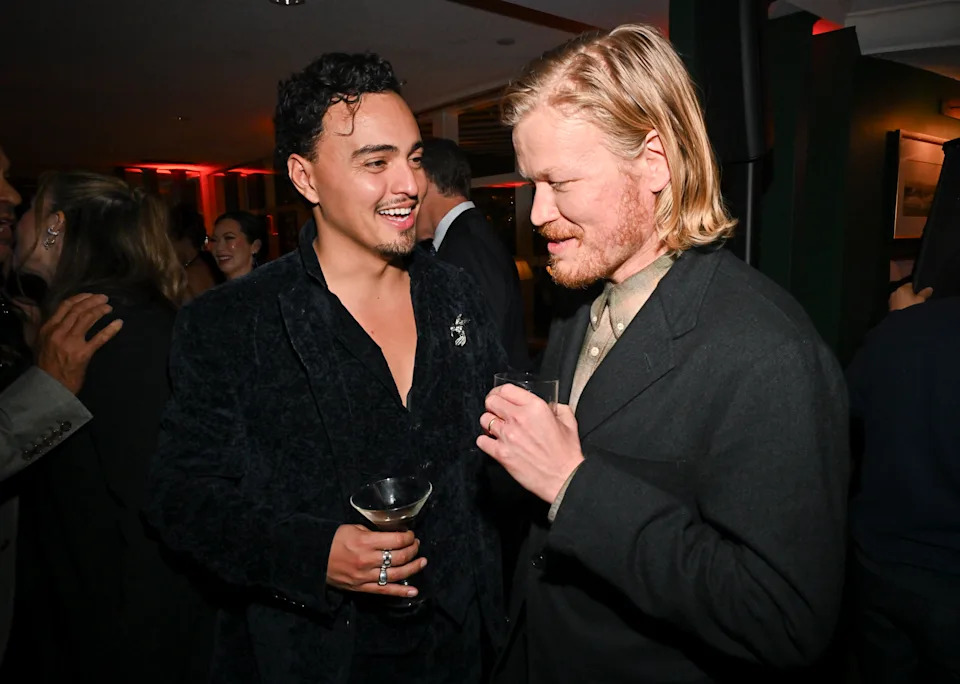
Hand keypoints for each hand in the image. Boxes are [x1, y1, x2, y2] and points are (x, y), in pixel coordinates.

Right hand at [36, 293, 123, 393]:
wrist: (49, 386)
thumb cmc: (46, 365)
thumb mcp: (40, 343)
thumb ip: (50, 327)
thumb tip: (59, 313)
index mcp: (48, 328)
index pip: (65, 306)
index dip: (80, 298)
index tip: (90, 295)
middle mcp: (58, 332)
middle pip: (78, 310)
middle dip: (93, 301)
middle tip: (104, 298)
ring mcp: (71, 342)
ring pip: (88, 319)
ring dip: (101, 310)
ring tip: (109, 307)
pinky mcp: (83, 354)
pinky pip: (99, 338)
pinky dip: (110, 329)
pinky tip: (118, 323)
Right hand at [326, 524, 425, 597]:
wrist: (315, 558)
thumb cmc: (335, 540)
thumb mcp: (354, 528)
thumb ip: (373, 533)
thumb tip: (391, 536)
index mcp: (366, 542)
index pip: (395, 540)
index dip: (408, 537)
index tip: (411, 535)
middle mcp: (368, 560)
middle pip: (399, 557)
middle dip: (413, 550)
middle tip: (417, 545)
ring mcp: (366, 576)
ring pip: (396, 574)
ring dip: (413, 568)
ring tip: (422, 562)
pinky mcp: (363, 588)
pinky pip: (385, 591)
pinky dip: (401, 592)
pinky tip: (414, 591)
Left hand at [477, 383, 583, 502]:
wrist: (563, 478)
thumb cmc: (566, 454)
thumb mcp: (569, 423)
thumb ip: (558, 408)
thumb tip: (552, 405)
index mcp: (535, 407)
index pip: (506, 389)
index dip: (500, 391)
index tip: (499, 396)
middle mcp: (518, 418)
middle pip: (491, 401)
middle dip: (492, 405)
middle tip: (496, 411)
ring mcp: (507, 436)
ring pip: (484, 419)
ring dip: (489, 422)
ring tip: (496, 428)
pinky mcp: (501, 453)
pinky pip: (481, 441)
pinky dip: (485, 441)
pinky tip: (493, 443)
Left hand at [889, 283, 932, 311]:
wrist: (902, 322)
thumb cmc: (912, 308)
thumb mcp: (921, 300)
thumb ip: (925, 293)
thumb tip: (929, 289)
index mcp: (902, 289)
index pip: (910, 285)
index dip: (917, 289)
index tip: (921, 293)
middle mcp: (895, 293)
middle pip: (905, 292)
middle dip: (911, 295)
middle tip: (918, 301)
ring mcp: (891, 301)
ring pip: (901, 298)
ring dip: (906, 301)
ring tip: (913, 307)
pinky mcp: (890, 308)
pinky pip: (898, 305)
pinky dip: (902, 306)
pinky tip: (907, 310)